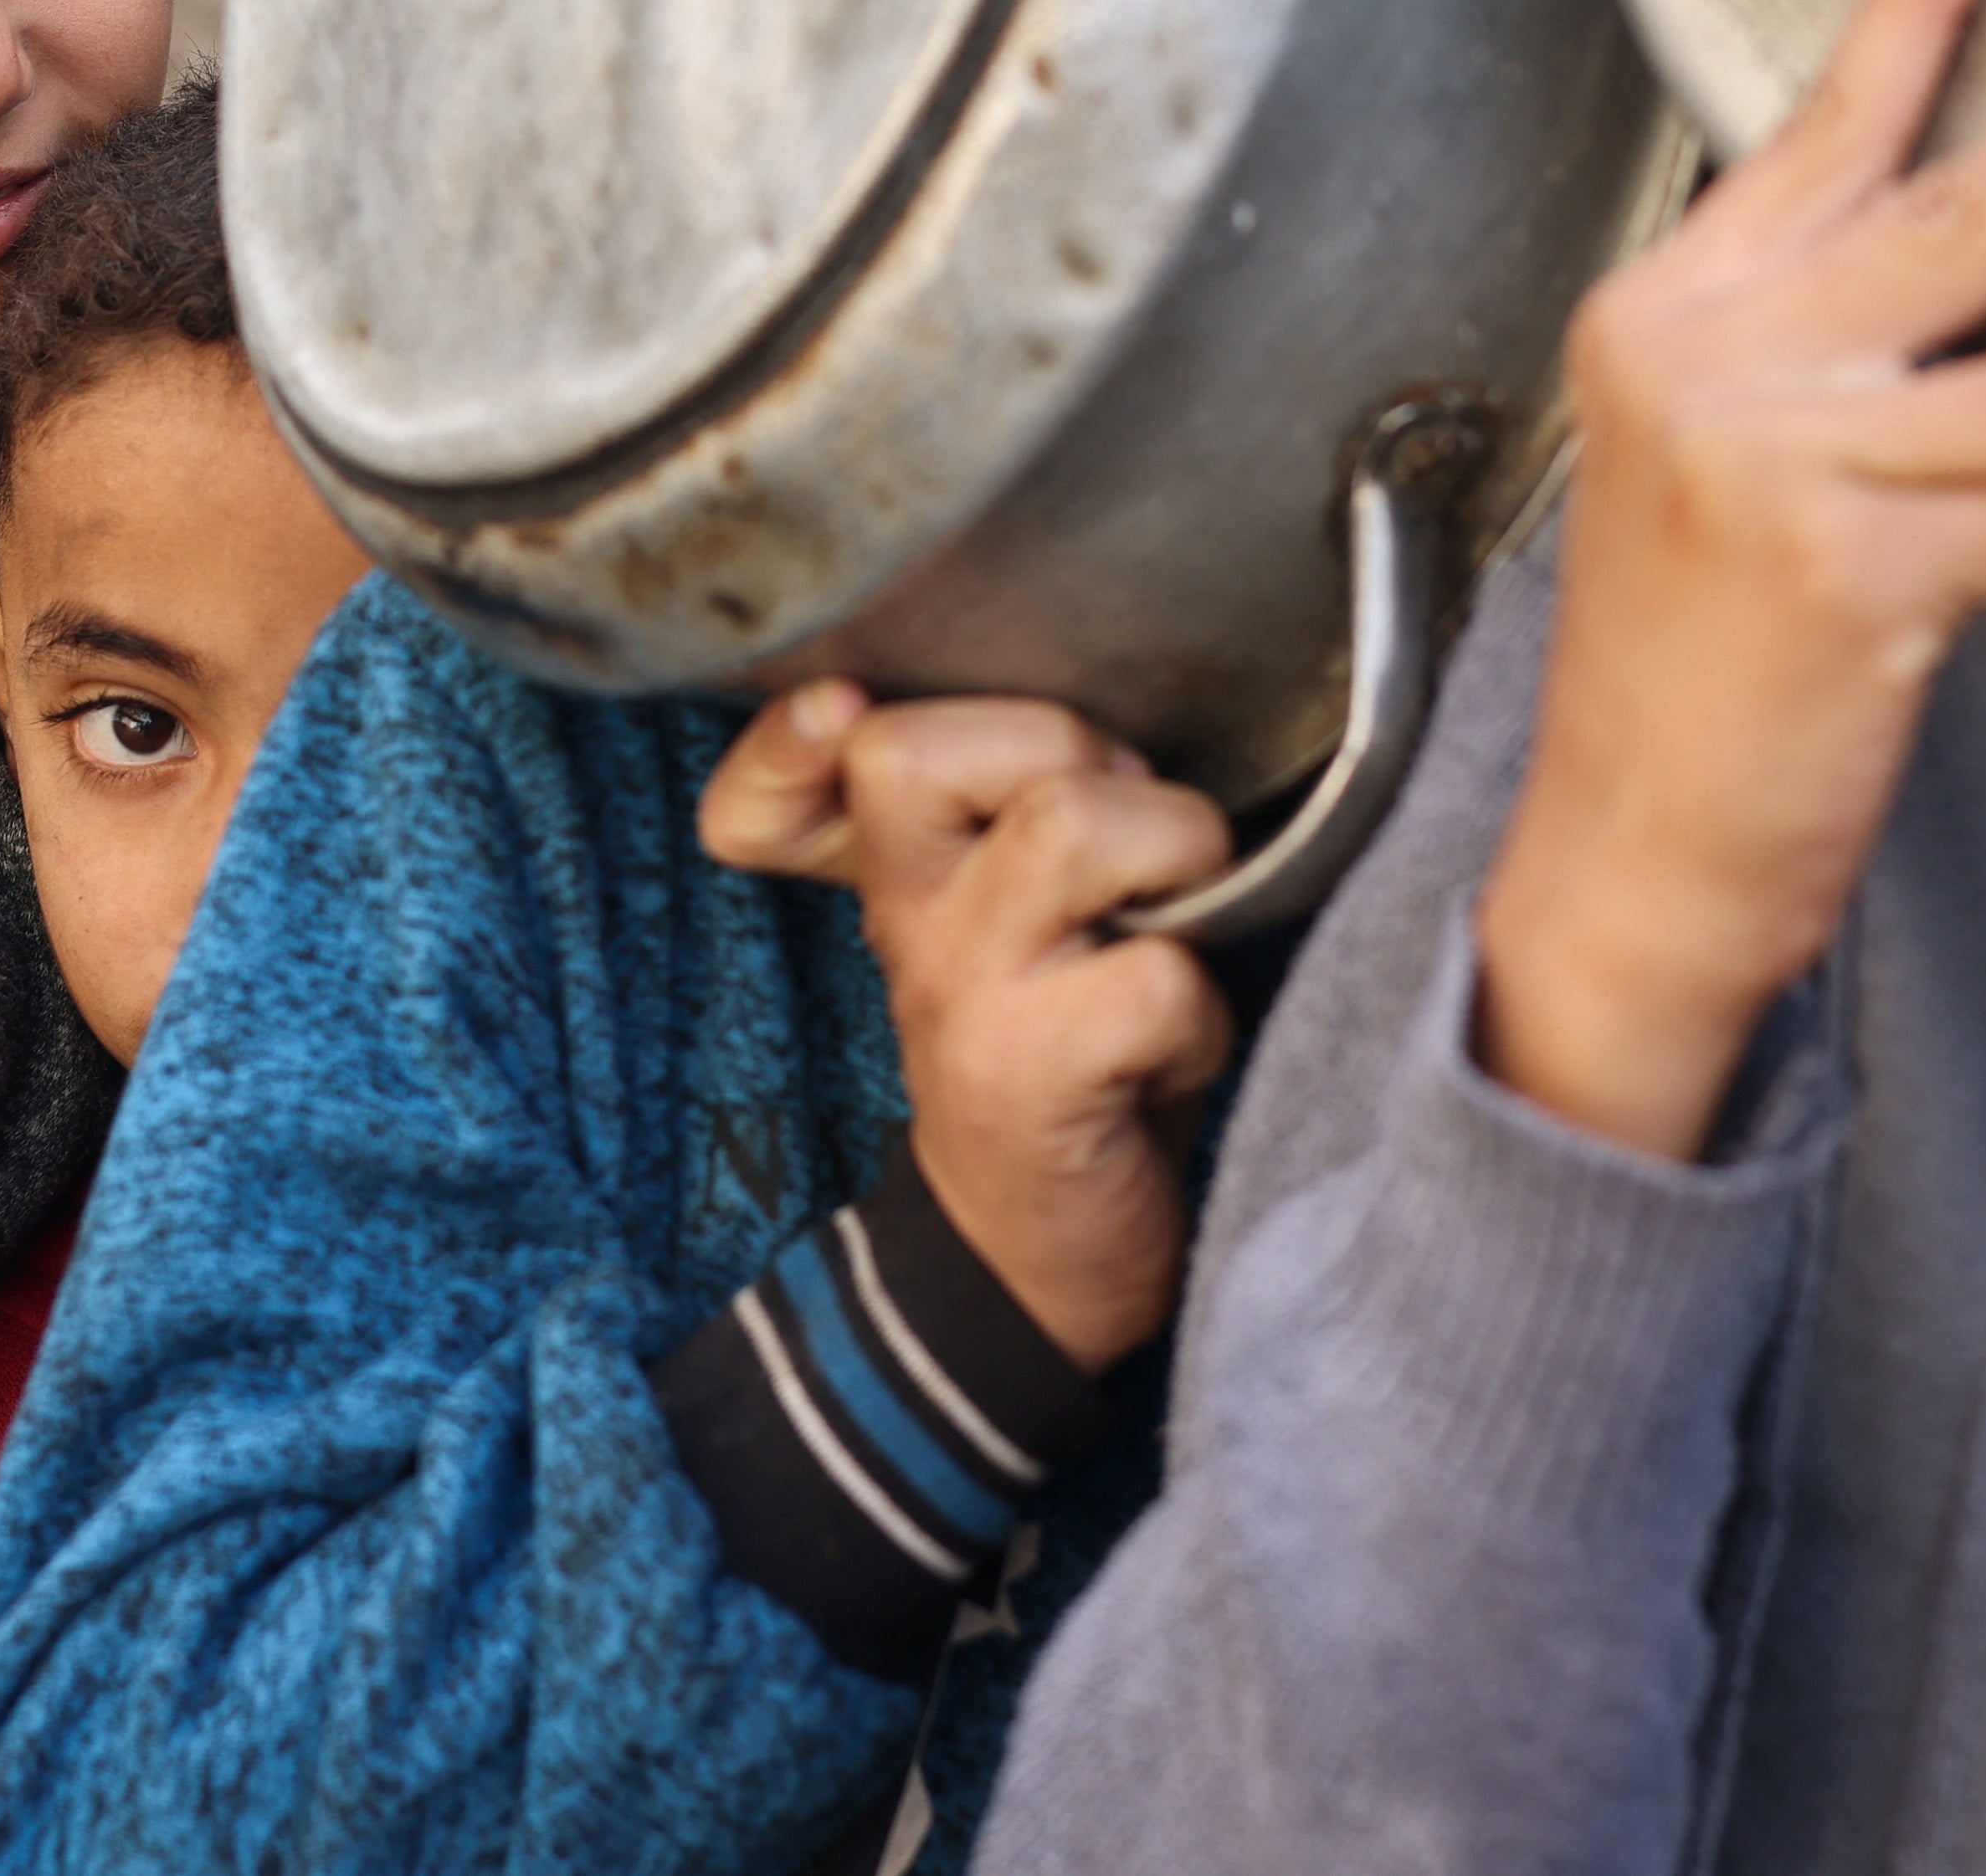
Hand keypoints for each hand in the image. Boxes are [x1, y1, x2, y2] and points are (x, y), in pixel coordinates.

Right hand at [703, 687, 1235, 1369]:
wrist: (1037, 1269)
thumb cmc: (1070, 1062)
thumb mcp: (1018, 926)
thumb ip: (1021, 819)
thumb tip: (1122, 743)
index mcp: (899, 875)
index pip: (783, 771)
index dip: (789, 733)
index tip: (837, 715)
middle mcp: (906, 921)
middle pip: (920, 748)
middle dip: (1072, 751)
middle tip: (1123, 838)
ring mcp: (960, 994)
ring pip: (1063, 821)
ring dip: (1172, 851)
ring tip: (1170, 921)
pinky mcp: (1031, 1071)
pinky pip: (1157, 974)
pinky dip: (1203, 1012)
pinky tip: (1176, 1053)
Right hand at [1473, 0, 1985, 1160]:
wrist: (1624, 849)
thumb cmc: (1693, 663)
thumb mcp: (1717, 468)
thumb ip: (1822, 355)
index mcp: (1666, 316)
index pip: (1812, 137)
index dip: (1903, 9)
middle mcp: (1705, 362)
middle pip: (1944, 214)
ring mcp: (1770, 462)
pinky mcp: (1847, 572)